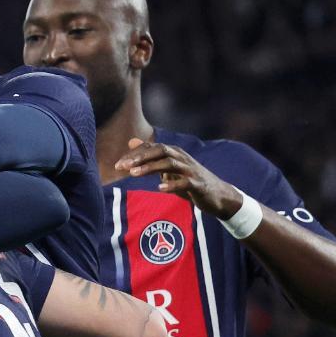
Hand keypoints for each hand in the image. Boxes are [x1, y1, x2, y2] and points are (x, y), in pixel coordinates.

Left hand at [116, 138, 242, 217]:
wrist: (216, 195)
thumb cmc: (188, 180)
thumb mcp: (167, 167)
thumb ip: (150, 155)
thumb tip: (132, 141)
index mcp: (174, 153)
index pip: (152, 148)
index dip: (135, 155)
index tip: (118, 165)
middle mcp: (182, 158)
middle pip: (161, 151)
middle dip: (140, 157)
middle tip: (122, 166)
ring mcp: (191, 170)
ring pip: (170, 164)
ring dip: (150, 167)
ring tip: (133, 174)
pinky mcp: (198, 184)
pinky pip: (185, 182)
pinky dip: (172, 185)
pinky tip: (159, 189)